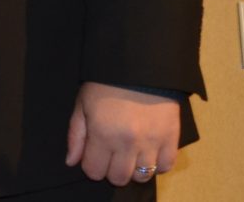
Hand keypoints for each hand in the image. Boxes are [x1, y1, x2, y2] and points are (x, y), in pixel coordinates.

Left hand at [65, 81, 180, 185]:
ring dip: (134, 169)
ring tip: (131, 154)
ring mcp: (152, 143)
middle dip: (112, 170)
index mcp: (102, 134)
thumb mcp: (82, 104)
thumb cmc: (105, 84)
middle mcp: (128, 143)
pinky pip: (166, 167)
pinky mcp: (172, 138)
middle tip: (112, 155)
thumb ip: (76, 135)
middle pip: (119, 178)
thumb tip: (72, 162)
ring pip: (143, 176)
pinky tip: (149, 152)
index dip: (91, 165)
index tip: (94, 154)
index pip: (94, 171)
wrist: (140, 65)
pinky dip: (157, 164)